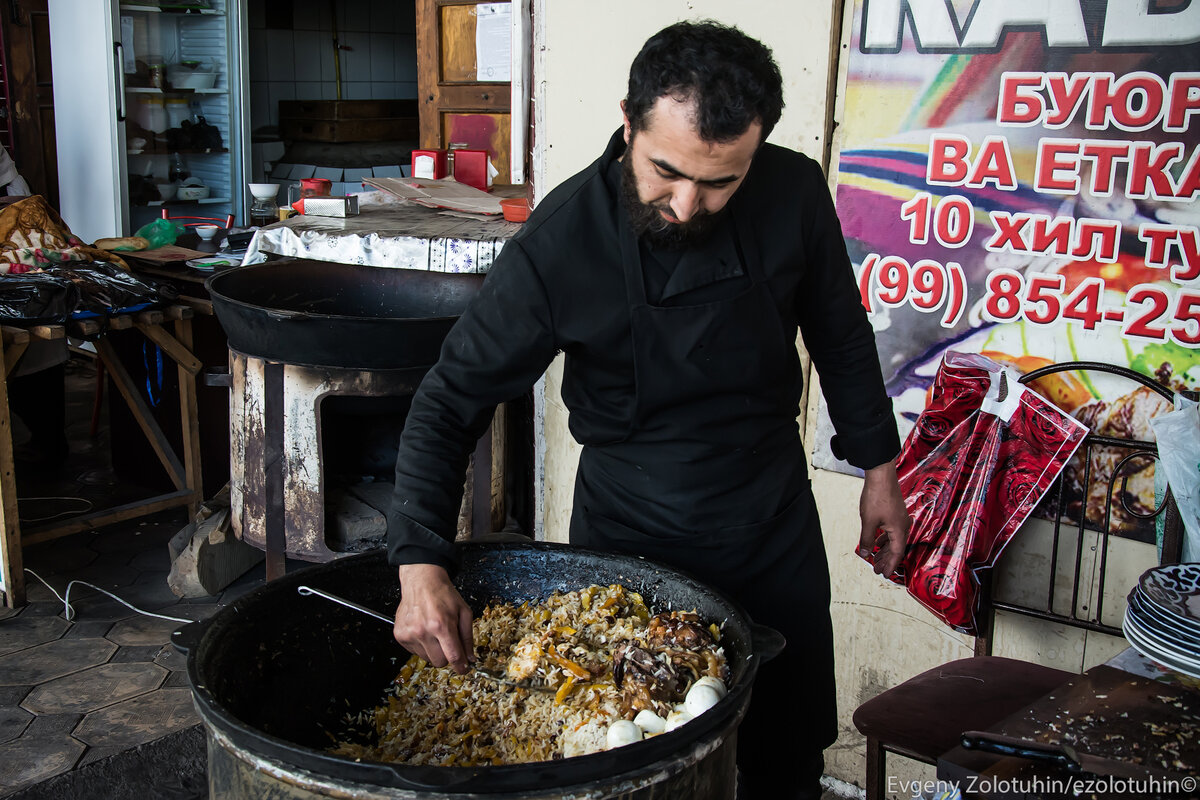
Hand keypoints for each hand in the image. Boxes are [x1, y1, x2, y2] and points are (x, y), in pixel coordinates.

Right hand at [393, 563, 474, 672]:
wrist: (422, 581)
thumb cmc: (443, 594)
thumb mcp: (464, 612)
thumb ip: (467, 637)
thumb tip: (470, 658)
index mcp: (441, 625)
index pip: (453, 657)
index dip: (461, 667)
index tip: (464, 669)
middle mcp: (423, 631)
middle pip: (440, 662)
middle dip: (447, 656)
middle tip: (448, 642)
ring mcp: (409, 634)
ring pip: (427, 659)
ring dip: (433, 650)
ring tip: (434, 632)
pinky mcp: (400, 635)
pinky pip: (415, 652)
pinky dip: (422, 645)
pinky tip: (424, 630)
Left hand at [857, 459, 909, 577]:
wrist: (881, 475)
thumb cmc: (877, 496)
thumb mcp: (868, 521)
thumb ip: (867, 539)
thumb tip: (866, 554)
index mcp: (899, 530)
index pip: (896, 554)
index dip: (890, 565)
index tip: (884, 575)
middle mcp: (903, 525)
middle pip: (896, 548)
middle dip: (886, 560)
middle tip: (877, 570)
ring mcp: (900, 518)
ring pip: (893, 539)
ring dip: (884, 550)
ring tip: (875, 558)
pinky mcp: (895, 512)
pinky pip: (891, 531)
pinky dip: (884, 538)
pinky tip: (877, 540)